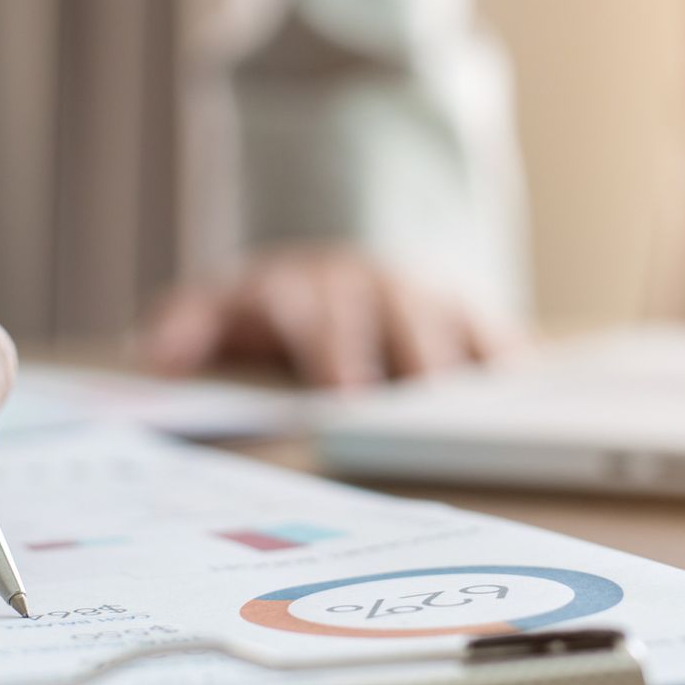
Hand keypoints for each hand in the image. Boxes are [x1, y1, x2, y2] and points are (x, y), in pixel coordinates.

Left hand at [141, 244, 517, 388]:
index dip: (332, 350)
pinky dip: (512, 368)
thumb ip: (188, 323)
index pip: (316, 312)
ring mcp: (426, 298)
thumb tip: (158, 353)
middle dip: (408, 359)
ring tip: (483, 418)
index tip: (345, 396)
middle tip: (422, 412)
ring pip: (452, 327)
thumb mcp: (224, 303)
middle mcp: (371, 286)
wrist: (338, 265)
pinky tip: (527, 402)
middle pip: (395, 318)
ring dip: (465, 367)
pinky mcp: (472, 317)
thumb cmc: (279, 305)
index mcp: (306, 287)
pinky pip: (499, 341)